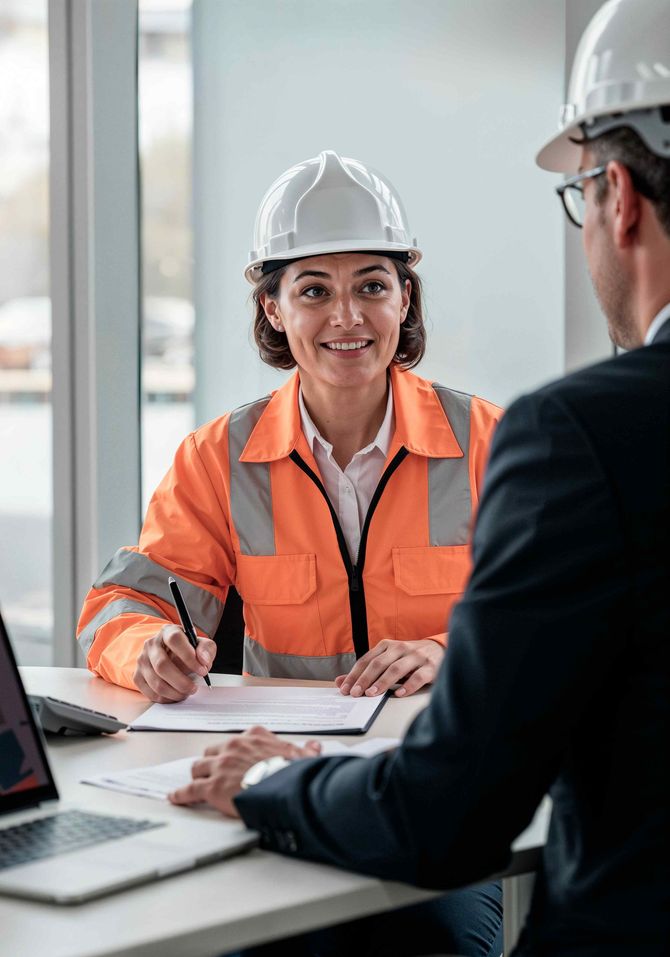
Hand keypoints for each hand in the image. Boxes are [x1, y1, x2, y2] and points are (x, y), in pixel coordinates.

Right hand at [133, 624, 216, 701]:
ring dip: (174, 692)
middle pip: (162, 665)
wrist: (171, 655)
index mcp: (167, 632)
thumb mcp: (201, 644)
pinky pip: (150, 692)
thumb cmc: (187, 650)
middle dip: (181, 682)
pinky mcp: (138, 675)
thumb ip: (206, 649)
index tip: (202, 670)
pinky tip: (175, 695)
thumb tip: (203, 661)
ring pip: (156, 682)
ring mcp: (142, 660)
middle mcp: (151, 644)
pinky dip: (165, 698)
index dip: (189, 656)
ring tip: (186, 692)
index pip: (174, 639)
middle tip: (193, 688)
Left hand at [168, 726, 320, 816]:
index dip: (233, 752)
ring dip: (198, 776)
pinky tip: (176, 797)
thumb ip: (305, 750)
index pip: (237, 741)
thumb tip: (313, 747)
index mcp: (254, 736)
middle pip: (212, 752)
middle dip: (212, 762)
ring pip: (198, 768)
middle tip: (214, 772)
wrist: (284, 788)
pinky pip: (190, 789)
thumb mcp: (302, 756)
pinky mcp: (211, 787)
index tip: (233, 758)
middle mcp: (233, 747)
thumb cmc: (292, 773)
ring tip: (197, 783)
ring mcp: (220, 766)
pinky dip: (181, 794)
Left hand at [336, 638, 443, 697]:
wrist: (439, 649)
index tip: (345, 688)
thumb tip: (340, 682)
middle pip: (379, 664)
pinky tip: (399, 694)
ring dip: (383, 682)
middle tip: (356, 693)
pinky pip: (418, 677)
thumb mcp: (387, 660)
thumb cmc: (408, 658)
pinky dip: (408, 686)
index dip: (354, 674)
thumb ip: (365, 671)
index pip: (367, 660)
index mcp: (387, 646)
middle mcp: (400, 648)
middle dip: (365, 679)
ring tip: (372, 694)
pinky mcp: (431, 666)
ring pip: (396, 669)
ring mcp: (416, 656)